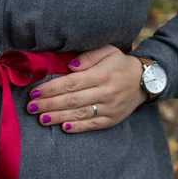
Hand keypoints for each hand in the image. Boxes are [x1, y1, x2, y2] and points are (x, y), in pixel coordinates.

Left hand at [26, 45, 148, 132]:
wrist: (146, 80)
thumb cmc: (120, 64)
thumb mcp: (108, 51)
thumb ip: (88, 56)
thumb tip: (70, 66)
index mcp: (101, 74)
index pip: (71, 83)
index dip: (51, 89)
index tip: (35, 92)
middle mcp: (105, 92)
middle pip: (72, 100)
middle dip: (49, 104)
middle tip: (31, 107)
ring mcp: (109, 107)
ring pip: (79, 114)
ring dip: (58, 117)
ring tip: (41, 119)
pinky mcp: (112, 119)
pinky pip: (92, 124)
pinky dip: (77, 127)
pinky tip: (63, 127)